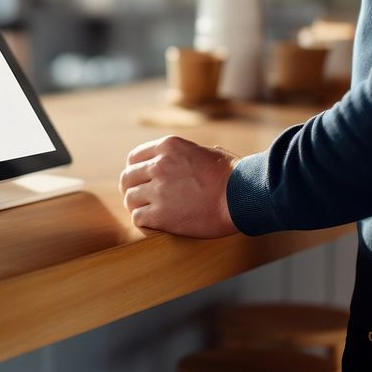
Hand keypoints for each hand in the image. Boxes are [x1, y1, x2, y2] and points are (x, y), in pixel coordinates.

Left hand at [119, 135, 239, 237]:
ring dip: (137, 207)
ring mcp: (158, 190)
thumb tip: (207, 150)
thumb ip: (197, 152)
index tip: (141, 180)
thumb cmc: (236, 176)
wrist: (244, 197)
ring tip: (148, 213)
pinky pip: (138, 218)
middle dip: (132, 189)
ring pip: (130, 199)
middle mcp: (159, 165)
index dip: (135, 171)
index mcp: (168, 147)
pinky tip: (153, 225)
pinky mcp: (161, 215)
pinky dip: (143, 223)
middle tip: (140, 199)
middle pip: (127, 178)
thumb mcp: (212, 152)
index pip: (135, 158)